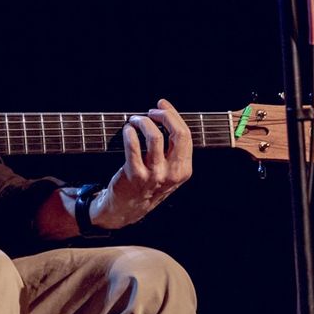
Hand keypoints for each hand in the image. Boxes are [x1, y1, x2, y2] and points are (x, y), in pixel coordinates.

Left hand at [90, 98, 192, 229]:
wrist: (128, 207)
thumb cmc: (148, 182)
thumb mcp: (169, 170)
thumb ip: (172, 148)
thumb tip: (166, 113)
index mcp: (184, 170)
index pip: (185, 135)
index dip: (173, 115)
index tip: (162, 106)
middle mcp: (172, 173)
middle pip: (177, 134)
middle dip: (165, 116)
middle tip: (152, 111)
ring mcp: (154, 175)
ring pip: (155, 137)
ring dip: (143, 121)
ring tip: (135, 119)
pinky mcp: (135, 175)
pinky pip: (133, 146)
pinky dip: (130, 132)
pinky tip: (127, 130)